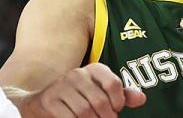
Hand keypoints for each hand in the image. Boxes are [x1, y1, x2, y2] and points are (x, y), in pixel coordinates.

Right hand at [21, 63, 145, 116]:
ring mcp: (61, 86)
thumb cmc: (75, 99)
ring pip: (86, 112)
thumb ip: (120, 96)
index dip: (118, 102)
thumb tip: (142, 98)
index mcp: (92, 69)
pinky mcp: (49, 100)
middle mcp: (77, 74)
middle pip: (101, 102)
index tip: (115, 111)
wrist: (40, 103)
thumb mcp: (98, 94)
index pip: (114, 84)